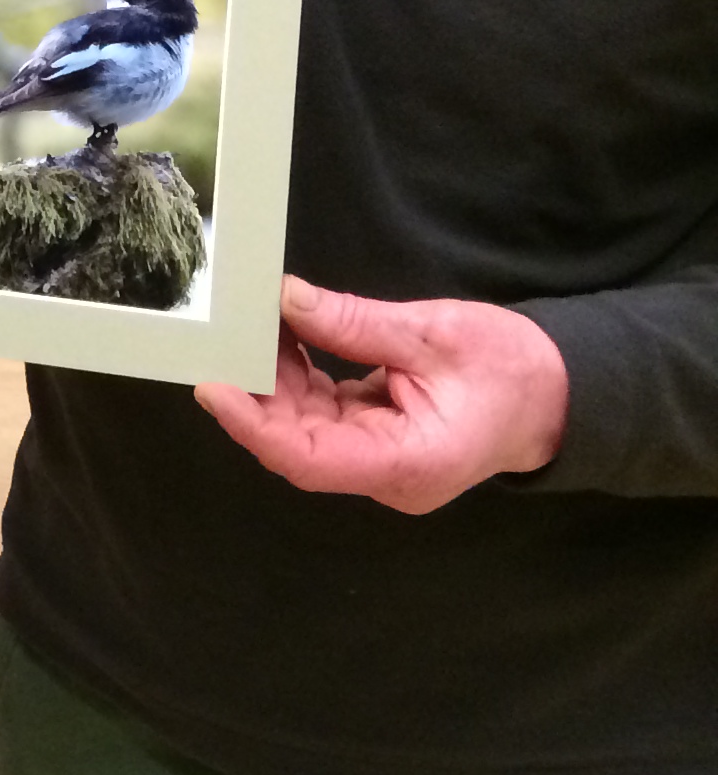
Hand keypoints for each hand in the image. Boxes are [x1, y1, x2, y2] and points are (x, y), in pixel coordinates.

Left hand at [196, 278, 570, 514]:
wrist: (560, 394)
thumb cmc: (513, 368)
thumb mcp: (435, 334)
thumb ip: (356, 323)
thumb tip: (285, 298)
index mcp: (408, 465)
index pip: (307, 458)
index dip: (254, 425)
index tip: (214, 387)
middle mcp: (386, 475)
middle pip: (298, 441)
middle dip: (258, 389)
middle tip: (226, 335)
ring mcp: (379, 461)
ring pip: (304, 425)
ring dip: (275, 378)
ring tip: (254, 325)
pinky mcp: (375, 440)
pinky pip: (323, 413)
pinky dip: (299, 377)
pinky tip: (283, 337)